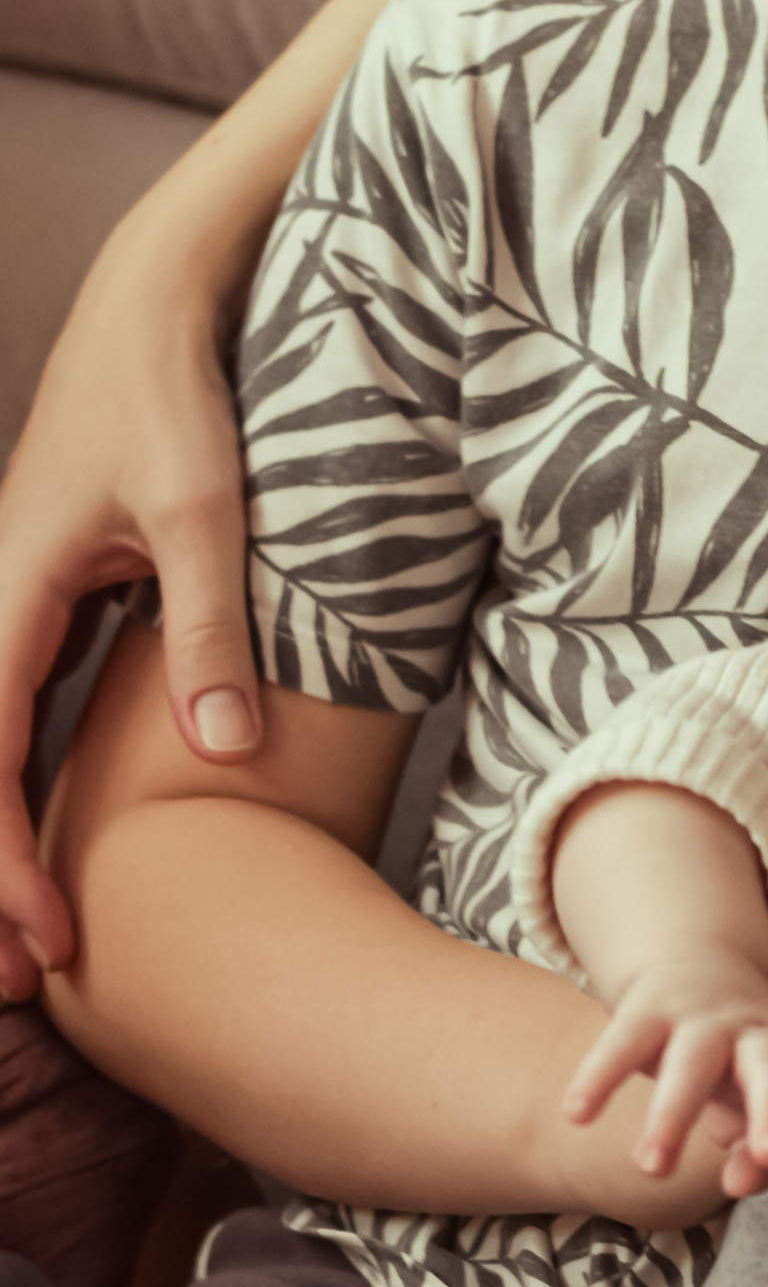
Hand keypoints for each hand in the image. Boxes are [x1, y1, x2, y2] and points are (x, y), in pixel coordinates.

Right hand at [0, 220, 263, 997]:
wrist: (157, 303)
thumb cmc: (176, 396)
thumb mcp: (207, 515)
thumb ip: (211, 632)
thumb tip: (227, 754)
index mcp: (9, 594)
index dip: (4, 861)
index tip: (43, 939)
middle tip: (22, 983)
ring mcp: (18, 601)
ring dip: (2, 837)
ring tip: (35, 937)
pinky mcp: (53, 596)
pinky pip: (19, 708)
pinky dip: (23, 782)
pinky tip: (57, 846)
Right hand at [565, 940, 767, 1203]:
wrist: (694, 967)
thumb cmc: (738, 1066)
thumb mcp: (758, 1105)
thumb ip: (760, 1157)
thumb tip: (744, 1181)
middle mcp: (752, 1036)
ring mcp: (698, 1021)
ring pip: (690, 1067)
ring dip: (673, 1116)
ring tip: (652, 1169)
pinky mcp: (644, 1012)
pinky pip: (620, 1044)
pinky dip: (599, 1077)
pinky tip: (576, 1114)